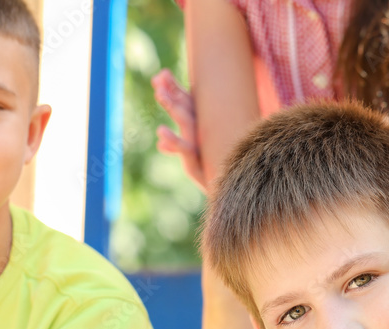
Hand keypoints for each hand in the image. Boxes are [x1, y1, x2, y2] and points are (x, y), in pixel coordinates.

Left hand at [152, 69, 206, 191]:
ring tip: (159, 94)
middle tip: (160, 76)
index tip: (160, 75)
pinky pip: (185, 149)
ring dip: (173, 107)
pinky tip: (161, 132)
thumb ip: (176, 147)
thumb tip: (159, 145)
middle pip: (186, 107)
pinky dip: (173, 141)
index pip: (186, 104)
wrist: (229, 192)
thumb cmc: (212, 174)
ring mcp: (200, 145)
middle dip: (173, 91)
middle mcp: (201, 133)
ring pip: (186, 122)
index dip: (174, 89)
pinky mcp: (197, 161)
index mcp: (201, 129)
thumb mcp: (191, 159)